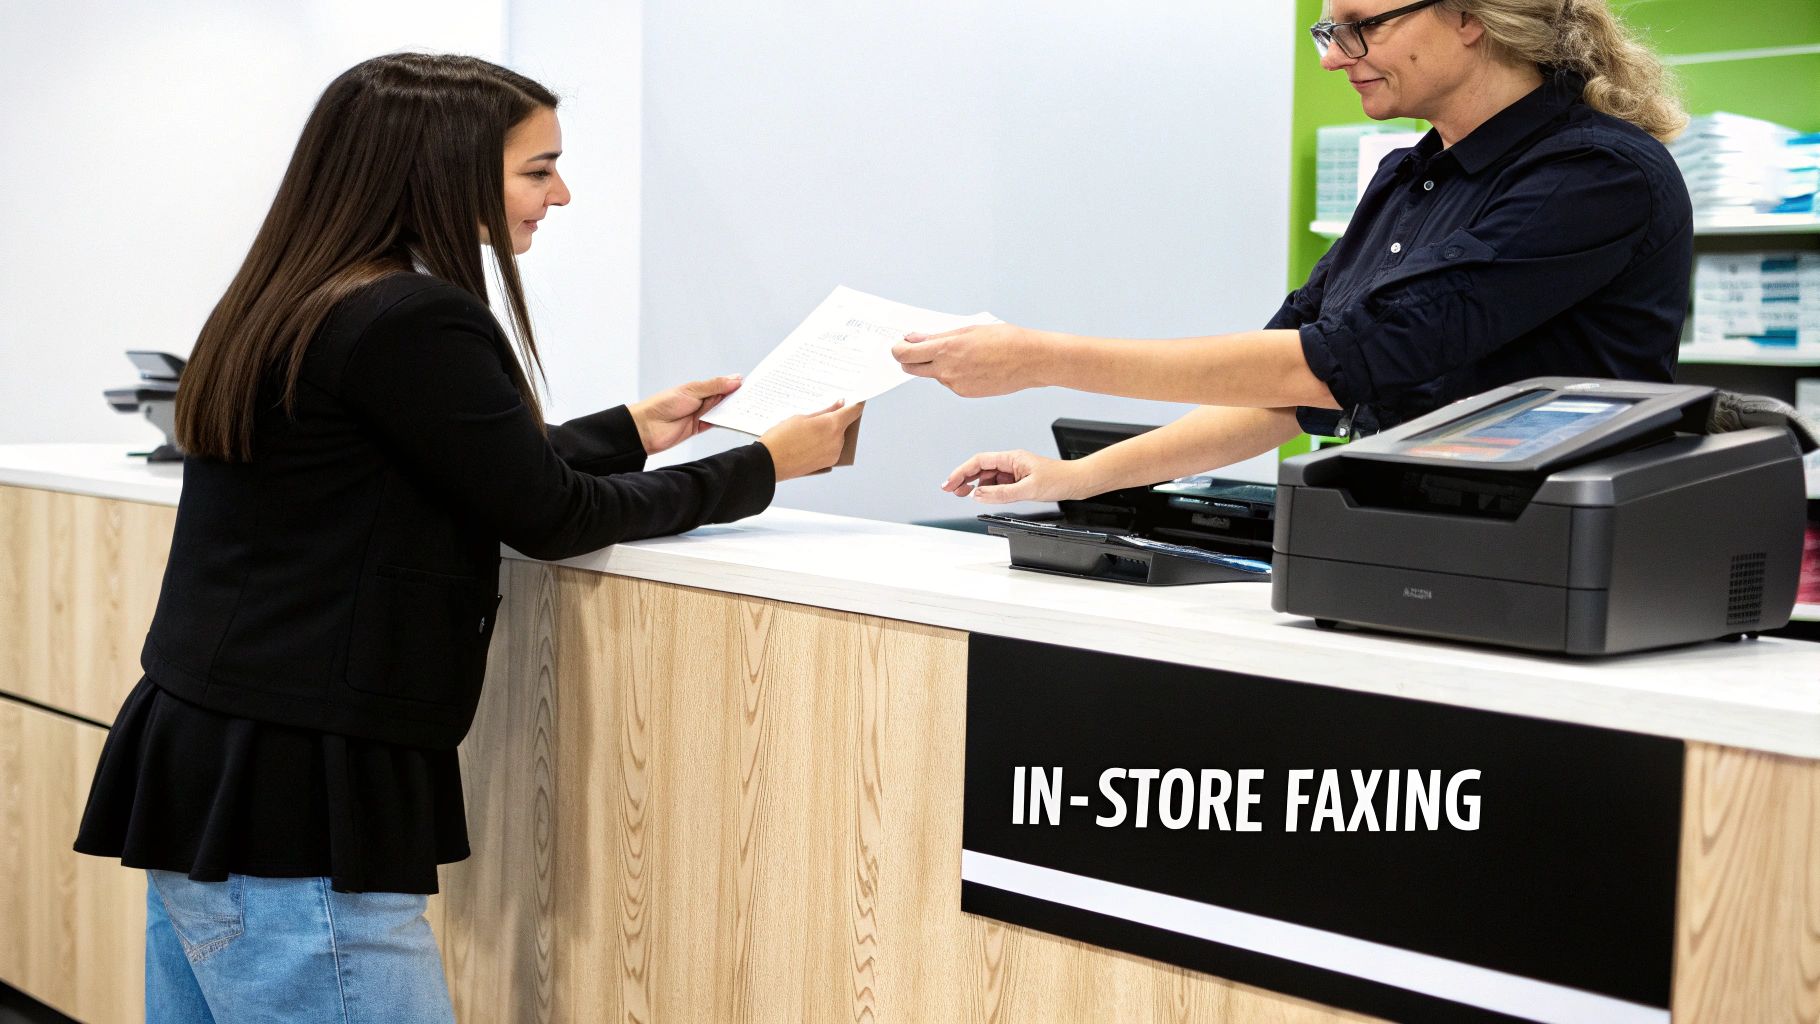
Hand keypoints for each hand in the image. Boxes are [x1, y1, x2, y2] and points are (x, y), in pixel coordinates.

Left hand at [628, 375, 741, 454]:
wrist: (647, 428)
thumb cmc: (663, 405)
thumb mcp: (692, 390)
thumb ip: (714, 386)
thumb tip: (735, 379)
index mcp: (699, 388)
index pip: (722, 384)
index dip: (735, 384)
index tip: (752, 384)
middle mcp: (701, 400)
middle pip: (725, 398)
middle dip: (738, 397)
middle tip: (757, 397)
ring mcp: (701, 414)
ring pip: (723, 411)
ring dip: (734, 410)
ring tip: (752, 408)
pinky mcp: (699, 428)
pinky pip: (717, 423)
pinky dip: (726, 422)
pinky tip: (737, 420)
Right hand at [758, 401, 866, 480]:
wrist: (769, 463)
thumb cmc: (781, 438)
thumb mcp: (801, 418)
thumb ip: (824, 412)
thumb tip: (839, 405)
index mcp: (832, 425)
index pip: (853, 411)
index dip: (855, 403)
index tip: (855, 399)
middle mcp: (837, 441)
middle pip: (844, 425)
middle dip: (836, 418)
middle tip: (820, 413)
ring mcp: (833, 454)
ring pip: (838, 437)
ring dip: (829, 432)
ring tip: (809, 430)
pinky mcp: (827, 464)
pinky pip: (832, 448)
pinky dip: (825, 443)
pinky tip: (808, 441)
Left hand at [891, 323, 1046, 397]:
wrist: (1031, 360)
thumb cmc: (1006, 340)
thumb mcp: (968, 329)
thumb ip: (937, 336)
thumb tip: (915, 338)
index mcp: (947, 349)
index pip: (906, 354)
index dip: (898, 349)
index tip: (898, 345)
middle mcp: (947, 370)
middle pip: (912, 368)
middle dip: (910, 359)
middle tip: (917, 348)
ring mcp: (956, 384)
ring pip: (933, 374)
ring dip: (937, 364)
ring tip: (962, 353)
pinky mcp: (965, 393)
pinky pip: (950, 382)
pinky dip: (953, 373)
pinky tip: (972, 364)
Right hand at [942, 450, 1090, 503]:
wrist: (1077, 482)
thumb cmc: (1059, 479)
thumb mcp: (1028, 489)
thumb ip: (1001, 493)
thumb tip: (977, 495)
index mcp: (1012, 458)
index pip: (979, 462)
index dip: (961, 472)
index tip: (949, 483)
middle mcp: (1011, 463)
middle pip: (980, 468)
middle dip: (963, 478)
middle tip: (950, 490)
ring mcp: (1014, 472)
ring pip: (987, 477)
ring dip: (974, 485)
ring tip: (962, 495)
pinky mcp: (1019, 481)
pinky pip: (998, 485)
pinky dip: (987, 490)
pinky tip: (982, 497)